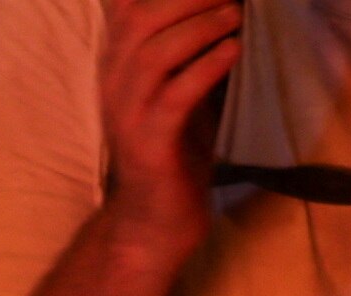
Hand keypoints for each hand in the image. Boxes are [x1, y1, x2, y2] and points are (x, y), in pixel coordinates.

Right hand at [97, 0, 240, 254]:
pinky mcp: (148, 143)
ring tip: (236, 15)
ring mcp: (127, 114)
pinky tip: (233, 52)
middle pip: (140, 20)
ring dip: (201, 27)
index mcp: (118, 66)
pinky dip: (206, 67)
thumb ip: (192, 49)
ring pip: (155, 53)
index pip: (126, 9)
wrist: (157, 219)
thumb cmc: (176, 148)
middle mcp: (114, 84)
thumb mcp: (182, 87)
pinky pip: (175, 95)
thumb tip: (228, 6)